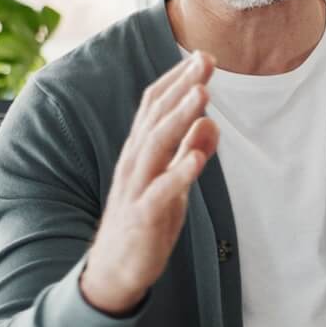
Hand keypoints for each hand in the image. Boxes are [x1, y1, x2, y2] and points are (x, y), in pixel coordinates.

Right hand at [79, 54, 218, 314]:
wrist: (114, 270)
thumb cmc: (146, 220)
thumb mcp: (175, 182)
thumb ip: (191, 152)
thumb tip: (211, 123)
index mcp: (141, 151)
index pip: (156, 106)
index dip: (178, 80)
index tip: (202, 56)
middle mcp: (135, 162)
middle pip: (157, 117)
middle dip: (182, 87)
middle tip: (206, 61)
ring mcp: (137, 187)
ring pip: (157, 146)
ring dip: (180, 119)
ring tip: (203, 95)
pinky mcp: (144, 215)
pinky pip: (162, 191)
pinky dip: (179, 173)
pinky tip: (197, 156)